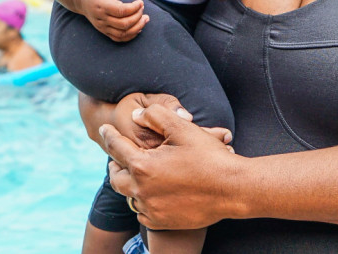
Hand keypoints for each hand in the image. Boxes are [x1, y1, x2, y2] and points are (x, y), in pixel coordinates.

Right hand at [73, 0, 148, 41]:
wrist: (80, 0)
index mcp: (100, 5)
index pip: (120, 11)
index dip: (134, 8)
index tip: (140, 2)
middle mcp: (101, 18)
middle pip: (123, 24)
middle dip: (137, 17)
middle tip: (142, 8)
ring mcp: (102, 27)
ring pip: (122, 34)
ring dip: (137, 27)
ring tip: (145, 19)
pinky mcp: (104, 31)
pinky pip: (119, 38)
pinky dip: (131, 35)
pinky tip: (138, 27)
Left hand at [102, 104, 240, 229]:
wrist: (233, 189)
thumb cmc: (209, 157)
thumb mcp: (182, 129)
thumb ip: (155, 117)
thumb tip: (137, 115)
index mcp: (143, 166)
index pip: (117, 148)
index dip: (109, 135)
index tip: (104, 129)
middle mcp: (142, 190)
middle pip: (116, 177)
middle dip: (114, 165)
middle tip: (116, 158)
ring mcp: (152, 209)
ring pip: (129, 196)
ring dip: (129, 184)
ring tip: (134, 175)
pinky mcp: (163, 221)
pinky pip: (143, 213)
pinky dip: (142, 203)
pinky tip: (150, 195)